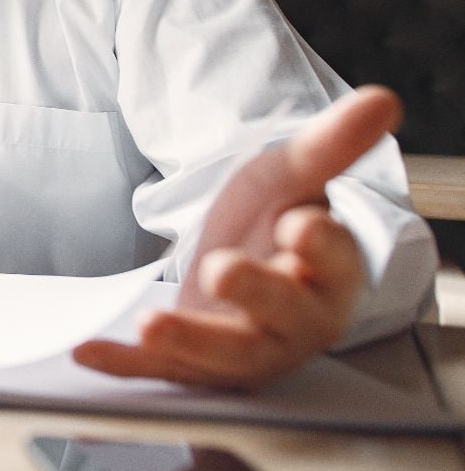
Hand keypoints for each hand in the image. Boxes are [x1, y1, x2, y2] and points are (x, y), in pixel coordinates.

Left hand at [73, 86, 399, 388]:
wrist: (242, 266)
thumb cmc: (274, 224)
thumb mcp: (289, 178)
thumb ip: (331, 144)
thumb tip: (383, 99)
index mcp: (328, 274)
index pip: (335, 262)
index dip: (320, 245)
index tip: (299, 221)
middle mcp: (294, 322)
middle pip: (283, 317)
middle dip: (255, 293)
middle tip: (222, 267)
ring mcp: (244, 349)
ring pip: (225, 357)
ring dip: (190, 341)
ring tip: (152, 323)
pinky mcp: (193, 364)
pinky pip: (160, 372)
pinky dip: (125, 365)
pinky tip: (87, 351)